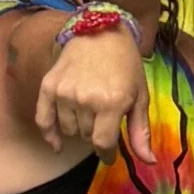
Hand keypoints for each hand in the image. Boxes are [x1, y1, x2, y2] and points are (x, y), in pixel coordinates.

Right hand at [36, 22, 148, 161]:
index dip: (107, 154)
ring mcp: (64, 93)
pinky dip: (49, 134)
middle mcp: (85, 100)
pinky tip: (56, 144)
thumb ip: (141, 131)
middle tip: (104, 118)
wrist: (101, 32)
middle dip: (96, 133)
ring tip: (89, 112)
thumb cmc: (126, 66)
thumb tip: (149, 161)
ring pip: (68, 129)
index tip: (109, 156)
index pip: (103, 143)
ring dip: (79, 128)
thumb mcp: (140, 97)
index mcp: (111, 104)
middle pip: (86, 136)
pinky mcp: (48, 86)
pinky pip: (43, 119)